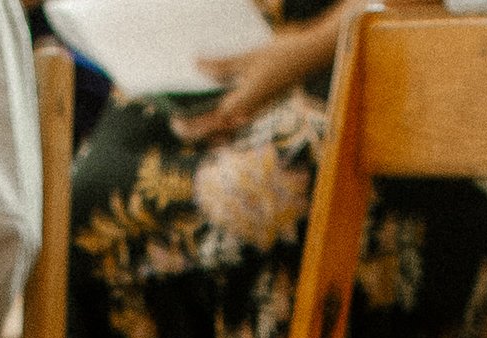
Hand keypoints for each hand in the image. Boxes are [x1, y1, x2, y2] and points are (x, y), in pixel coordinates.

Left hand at [171, 23, 328, 141]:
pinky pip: (237, 120)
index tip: (175, 123)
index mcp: (245, 105)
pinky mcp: (260, 107)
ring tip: (193, 121)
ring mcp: (256, 113)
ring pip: (227, 131)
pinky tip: (216, 109)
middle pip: (216, 132)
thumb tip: (197, 66)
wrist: (311, 57)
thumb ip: (222, 65)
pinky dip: (222, 121)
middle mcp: (250, 114)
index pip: (211, 123)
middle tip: (178, 125)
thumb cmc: (282, 56)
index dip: (191, 127)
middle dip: (197, 132)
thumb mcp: (248, 57)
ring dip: (209, 129)